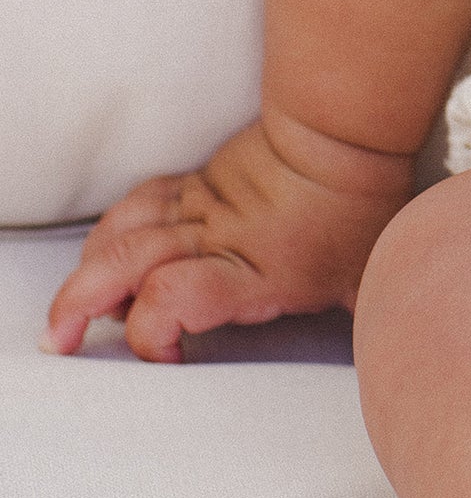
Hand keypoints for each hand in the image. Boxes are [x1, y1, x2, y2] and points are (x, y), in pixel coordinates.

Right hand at [42, 114, 414, 362]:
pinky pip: (136, 204)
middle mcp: (213, 239)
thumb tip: (381, 366)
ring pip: (120, 234)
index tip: (166, 360)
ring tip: (68, 310)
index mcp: (252, 271)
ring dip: (84, 272)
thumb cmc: (361, 208)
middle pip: (126, 266)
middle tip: (62, 342)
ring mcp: (197, 206)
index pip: (176, 297)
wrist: (346, 131)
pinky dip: (110, 232)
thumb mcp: (365, 280)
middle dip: (80, 307)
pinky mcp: (193, 182)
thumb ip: (356, 326)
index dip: (153, 334)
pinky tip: (103, 256)